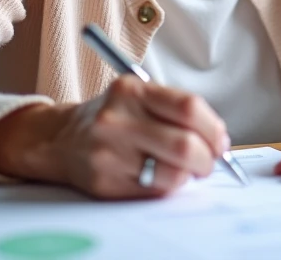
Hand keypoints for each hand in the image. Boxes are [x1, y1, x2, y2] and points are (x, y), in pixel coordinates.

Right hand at [0, 75, 228, 199]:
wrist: (60, 139)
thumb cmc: (112, 117)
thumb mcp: (138, 95)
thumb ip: (176, 110)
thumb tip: (218, 140)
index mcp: (132, 90)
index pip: (189, 108)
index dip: (213, 128)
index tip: (220, 140)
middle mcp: (118, 119)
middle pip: (184, 144)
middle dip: (207, 158)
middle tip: (209, 161)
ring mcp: (109, 153)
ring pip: (173, 174)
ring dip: (188, 176)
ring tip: (184, 170)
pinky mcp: (105, 182)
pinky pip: (154, 191)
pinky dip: (167, 187)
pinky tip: (159, 176)